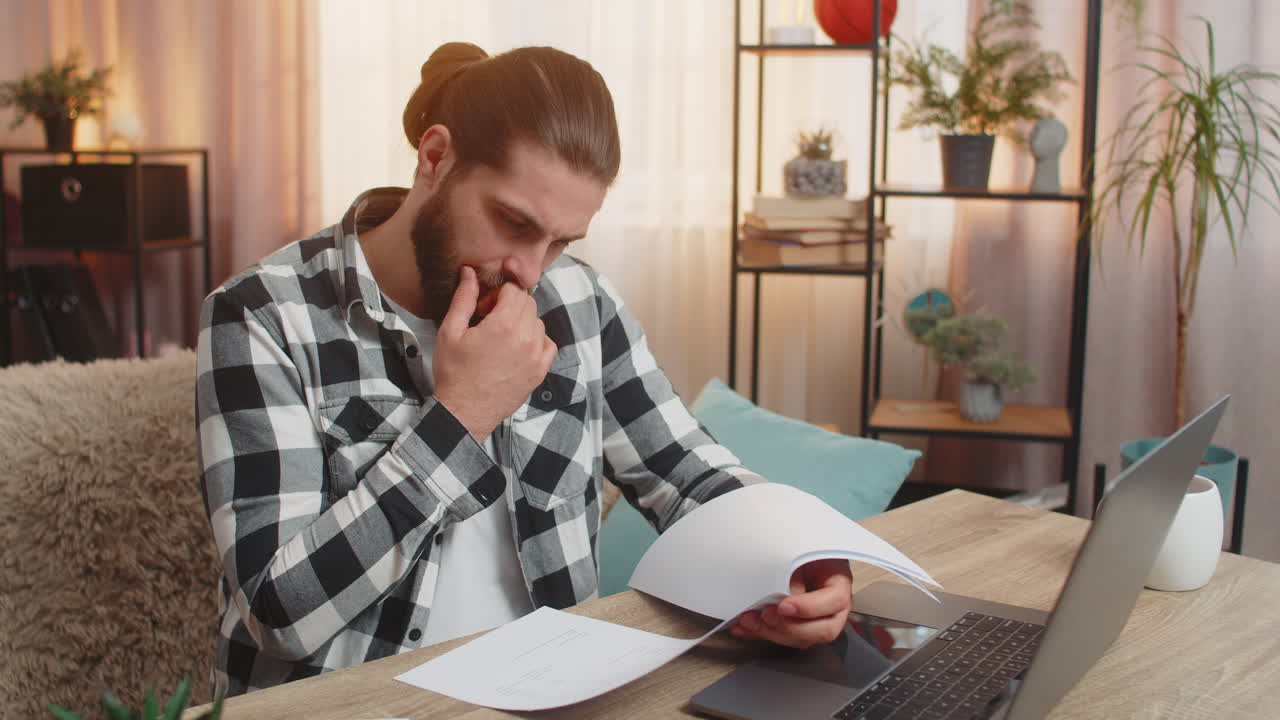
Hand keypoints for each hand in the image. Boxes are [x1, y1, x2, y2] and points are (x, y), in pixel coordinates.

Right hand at [434, 267, 557, 440]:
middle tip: (488, 320)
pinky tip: (517, 348)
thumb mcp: (450, 332)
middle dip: (509, 305)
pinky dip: (536, 340)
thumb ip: (463, 298)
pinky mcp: (539, 372)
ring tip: (500, 337)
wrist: (464, 412)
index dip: (497, 294)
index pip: (515, 290)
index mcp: (504, 325)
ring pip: (538, 322)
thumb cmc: (453, 373)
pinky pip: (548, 344)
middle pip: (528, 304)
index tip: (483, 308)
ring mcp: (536, 357)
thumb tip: (469, 272)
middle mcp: (526, 339)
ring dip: (521, 322)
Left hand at [730, 558, 852, 647]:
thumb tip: (778, 594)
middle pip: (822, 630)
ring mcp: (816, 621)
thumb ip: (793, 571)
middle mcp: (833, 608)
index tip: (784, 605)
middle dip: (789, 627)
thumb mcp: (801, 551)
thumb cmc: (801, 549)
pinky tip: (743, 628)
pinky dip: (760, 633)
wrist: (795, 552)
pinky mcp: (796, 627)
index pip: (836, 600)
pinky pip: (782, 637)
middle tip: (764, 616)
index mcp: (839, 583)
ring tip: (748, 621)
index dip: (810, 607)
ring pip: (801, 639)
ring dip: (771, 633)